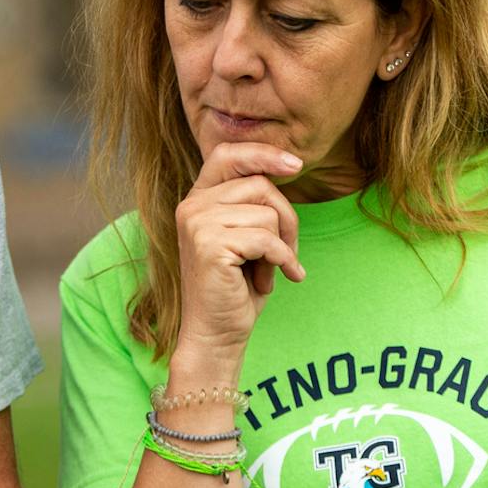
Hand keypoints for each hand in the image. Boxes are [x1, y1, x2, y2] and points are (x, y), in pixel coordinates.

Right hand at [176, 142, 307, 358]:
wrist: (216, 335)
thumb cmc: (238, 287)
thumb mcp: (247, 235)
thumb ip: (255, 202)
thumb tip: (288, 163)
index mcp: (198, 199)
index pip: (228, 154)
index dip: (263, 153)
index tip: (296, 165)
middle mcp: (191, 206)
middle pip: (261, 185)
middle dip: (286, 219)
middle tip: (286, 253)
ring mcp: (197, 224)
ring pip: (268, 213)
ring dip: (281, 247)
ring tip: (267, 271)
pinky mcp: (210, 245)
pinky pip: (267, 239)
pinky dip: (281, 261)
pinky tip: (274, 281)